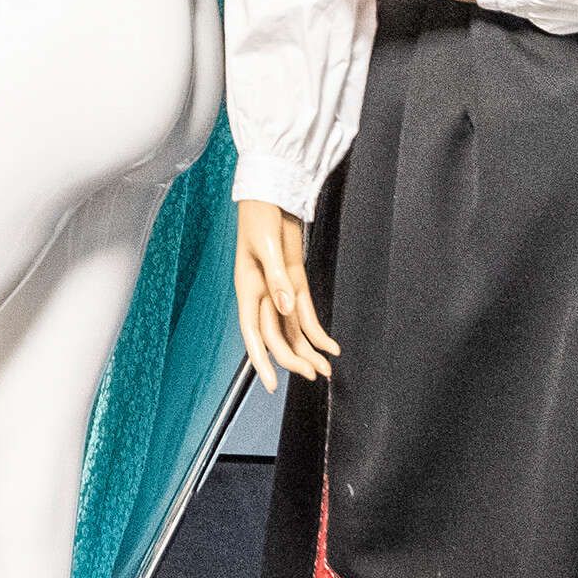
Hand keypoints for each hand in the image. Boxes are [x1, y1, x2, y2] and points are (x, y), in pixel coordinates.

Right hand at [236, 199, 336, 384]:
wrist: (270, 194)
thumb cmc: (259, 216)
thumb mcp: (266, 245)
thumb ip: (277, 278)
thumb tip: (285, 307)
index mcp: (248, 288)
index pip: (254, 333)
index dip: (262, 361)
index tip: (272, 383)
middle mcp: (262, 295)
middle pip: (278, 336)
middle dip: (295, 359)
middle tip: (315, 375)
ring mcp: (280, 290)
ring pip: (293, 330)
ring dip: (308, 351)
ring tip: (325, 370)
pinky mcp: (295, 282)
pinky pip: (306, 314)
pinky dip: (318, 332)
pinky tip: (329, 346)